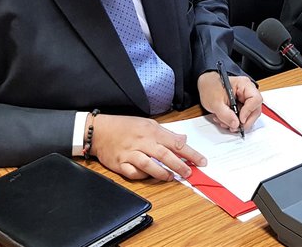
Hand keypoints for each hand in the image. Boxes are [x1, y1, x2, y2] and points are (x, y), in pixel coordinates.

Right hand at [90, 114, 205, 180]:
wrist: (100, 130)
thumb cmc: (125, 126)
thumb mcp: (148, 124)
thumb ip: (166, 133)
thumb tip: (183, 139)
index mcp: (152, 131)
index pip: (175, 142)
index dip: (190, 153)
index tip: (201, 161)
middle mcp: (142, 142)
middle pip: (165, 155)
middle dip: (180, 165)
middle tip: (189, 172)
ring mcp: (131, 153)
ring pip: (149, 165)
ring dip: (162, 173)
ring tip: (171, 177)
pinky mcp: (120, 164)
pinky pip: (133, 173)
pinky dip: (142, 176)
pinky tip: (149, 176)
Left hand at [198, 71, 262, 133]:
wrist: (205, 85)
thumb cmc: (210, 87)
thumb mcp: (215, 102)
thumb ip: (226, 114)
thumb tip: (236, 124)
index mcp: (244, 85)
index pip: (255, 99)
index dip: (249, 111)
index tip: (240, 120)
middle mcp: (247, 91)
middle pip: (255, 109)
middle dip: (245, 121)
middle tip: (235, 127)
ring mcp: (245, 99)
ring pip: (249, 115)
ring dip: (237, 122)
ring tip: (225, 122)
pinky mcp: (241, 105)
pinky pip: (242, 116)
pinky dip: (234, 120)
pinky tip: (224, 120)